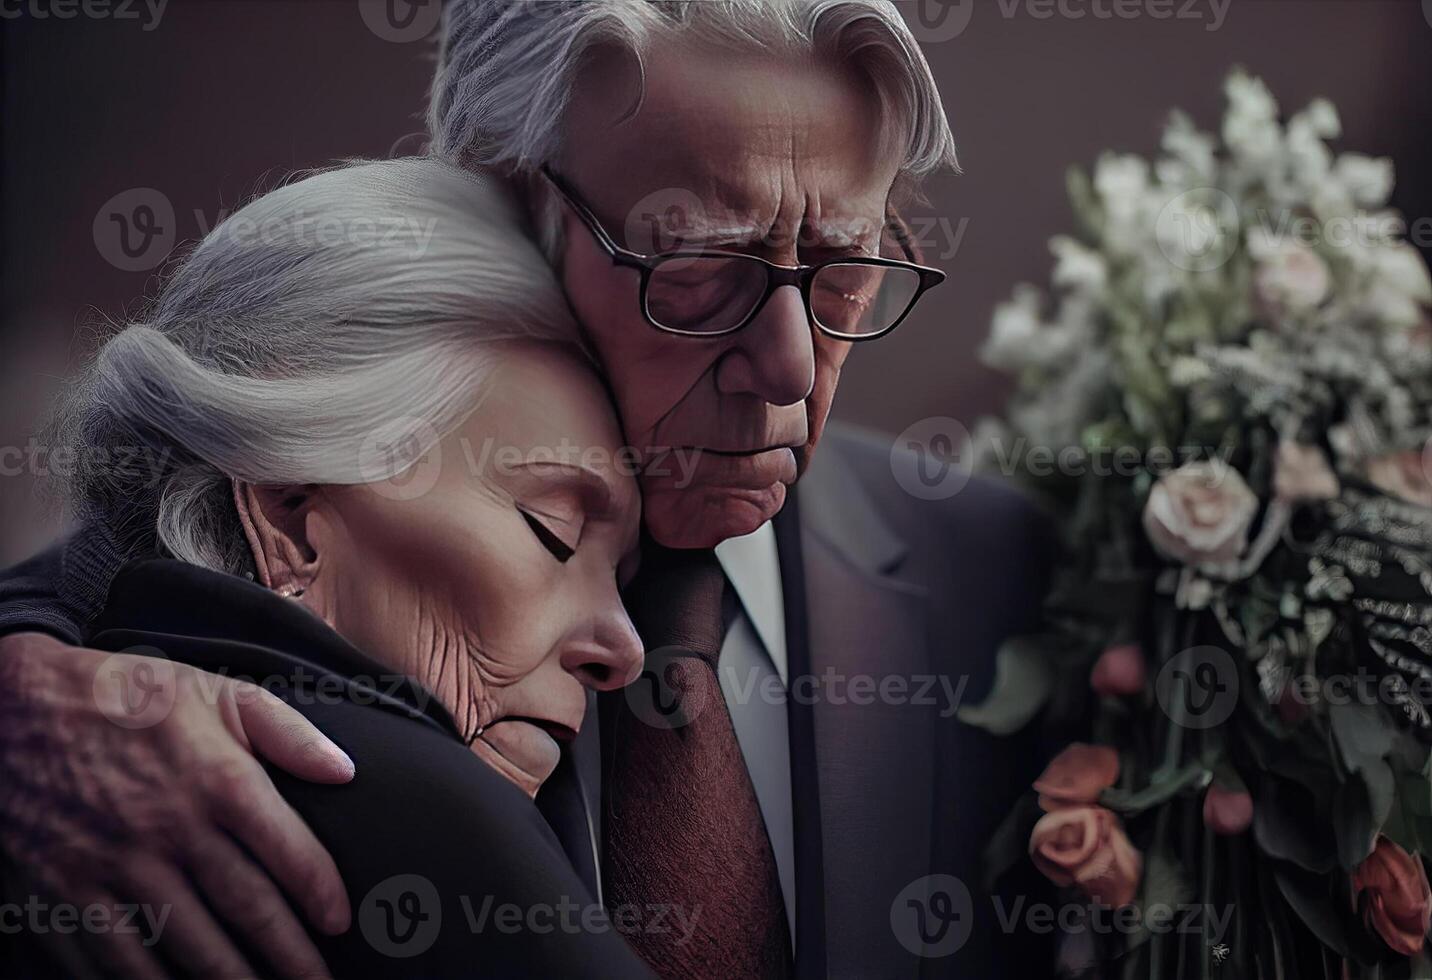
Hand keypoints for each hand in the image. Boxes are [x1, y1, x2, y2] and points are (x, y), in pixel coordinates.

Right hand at [0, 632, 355, 978]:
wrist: (19, 705)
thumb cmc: (130, 697)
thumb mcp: (218, 692)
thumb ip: (289, 732)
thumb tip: (346, 769)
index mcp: (217, 777)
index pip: (287, 850)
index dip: (321, 892)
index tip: (340, 923)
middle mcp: (172, 827)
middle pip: (247, 907)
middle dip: (290, 954)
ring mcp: (116, 864)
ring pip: (190, 941)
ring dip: (232, 979)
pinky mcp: (67, 890)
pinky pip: (118, 955)